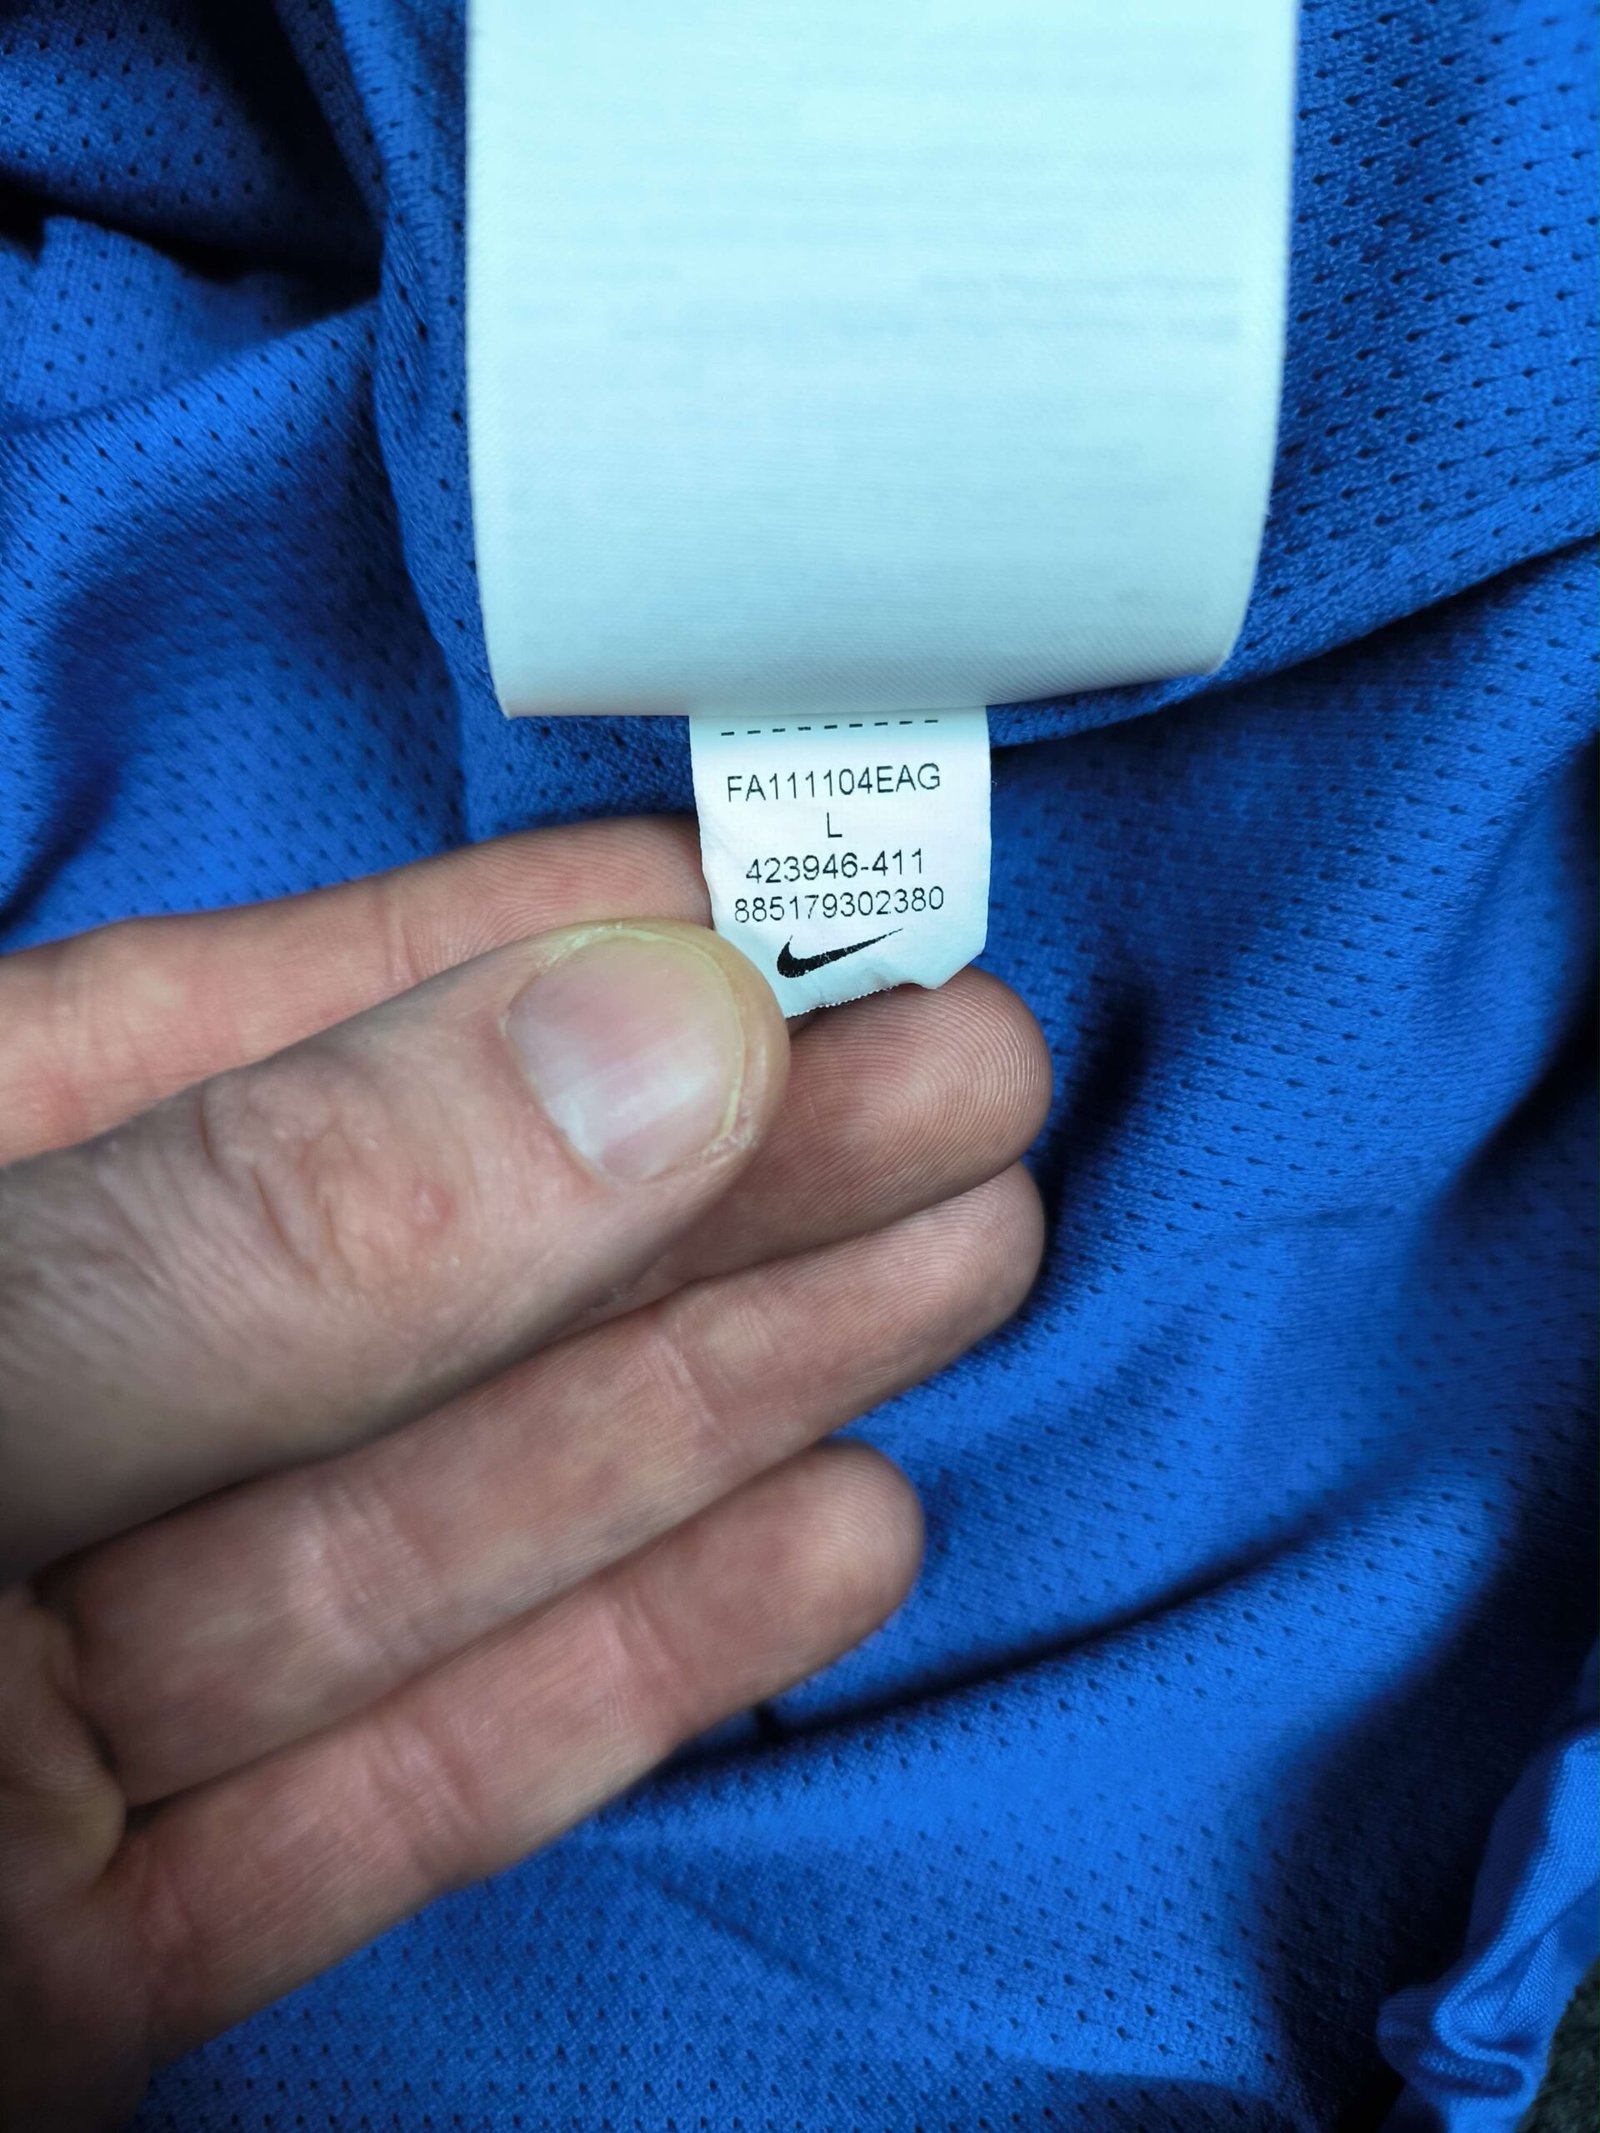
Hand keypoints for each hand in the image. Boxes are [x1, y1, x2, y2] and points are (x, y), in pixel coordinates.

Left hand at [0, 818, 1047, 2129]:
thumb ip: (253, 1242)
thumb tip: (636, 1034)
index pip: (214, 1044)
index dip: (506, 955)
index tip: (753, 904)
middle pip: (388, 1289)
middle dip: (703, 1176)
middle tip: (960, 1072)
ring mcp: (8, 1734)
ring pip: (429, 1525)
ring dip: (718, 1399)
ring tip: (961, 1267)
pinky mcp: (74, 1973)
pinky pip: (386, 1788)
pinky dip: (620, 1675)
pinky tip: (829, 1537)